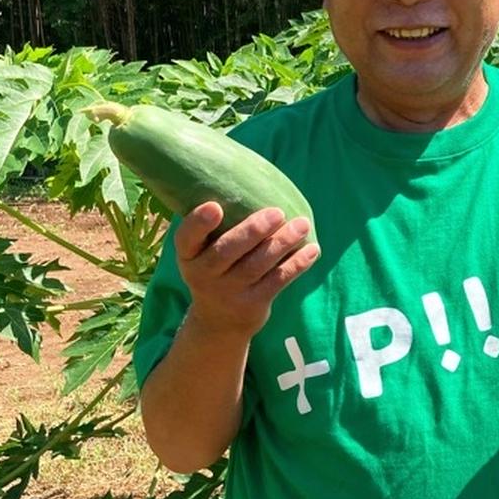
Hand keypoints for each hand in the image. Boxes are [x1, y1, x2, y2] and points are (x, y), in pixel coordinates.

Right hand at [175, 202, 319, 338]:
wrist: (219, 320)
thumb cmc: (215, 268)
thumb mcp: (203, 251)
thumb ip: (217, 226)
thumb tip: (247, 177)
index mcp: (188, 255)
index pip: (186, 238)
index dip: (199, 223)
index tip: (215, 206)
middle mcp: (203, 275)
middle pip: (227, 251)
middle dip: (253, 230)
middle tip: (277, 212)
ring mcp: (227, 293)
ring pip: (257, 266)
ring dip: (282, 243)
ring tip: (302, 224)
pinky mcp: (252, 305)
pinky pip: (277, 281)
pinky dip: (296, 264)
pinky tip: (312, 249)